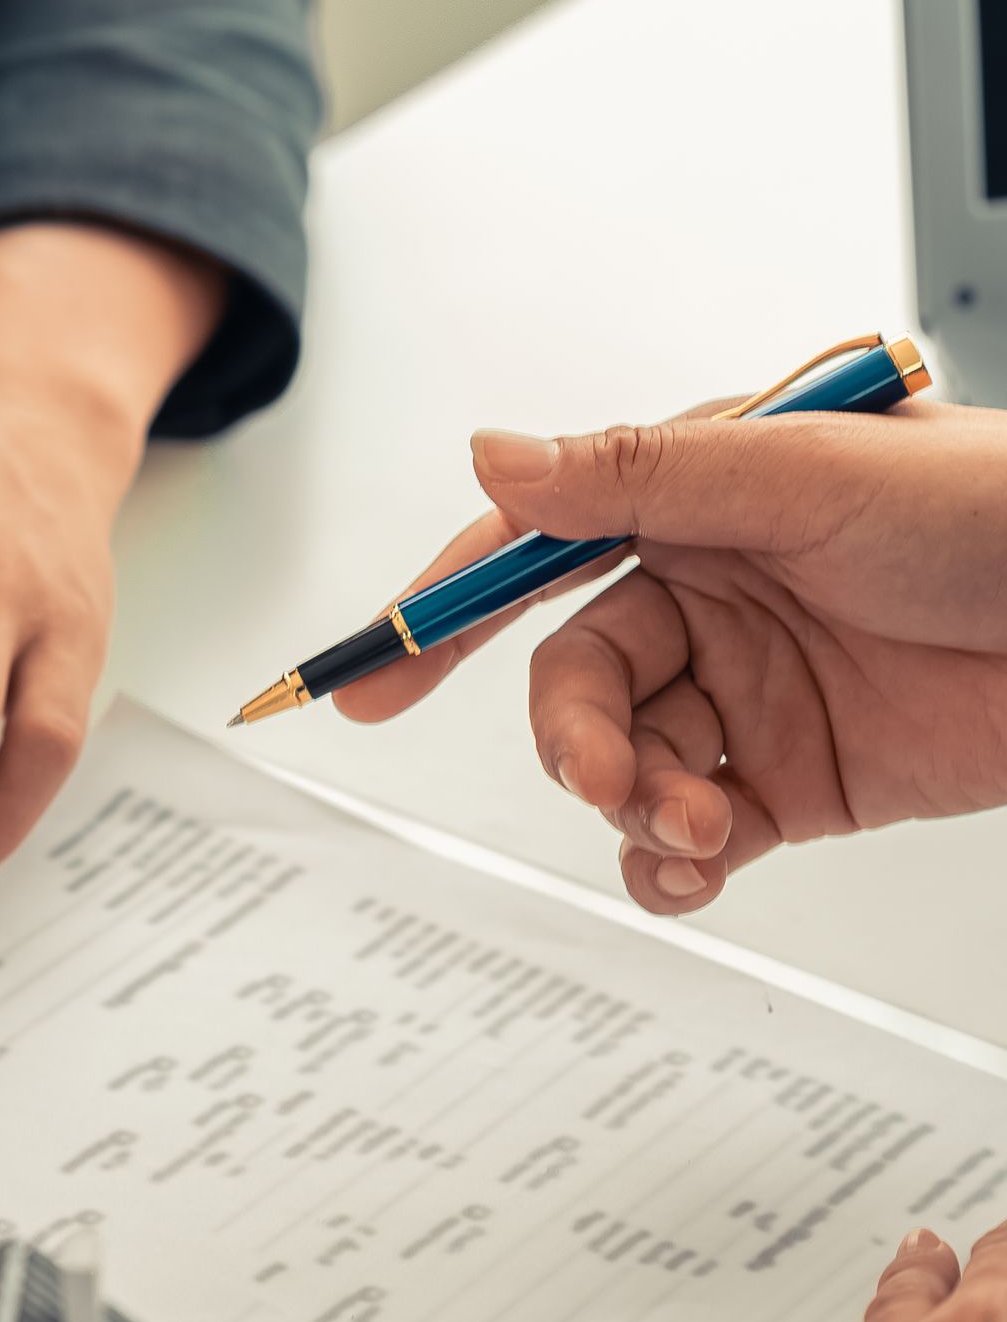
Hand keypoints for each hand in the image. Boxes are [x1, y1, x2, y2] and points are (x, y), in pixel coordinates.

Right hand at [336, 395, 1006, 915]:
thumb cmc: (998, 511)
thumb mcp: (809, 473)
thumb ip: (642, 477)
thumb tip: (497, 457)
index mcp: (698, 500)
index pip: (536, 551)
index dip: (446, 611)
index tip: (376, 676)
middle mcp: (712, 594)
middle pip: (575, 680)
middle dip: (574, 739)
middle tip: (605, 776)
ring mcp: (750, 693)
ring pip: (625, 765)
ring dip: (636, 807)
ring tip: (701, 823)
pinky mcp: (797, 783)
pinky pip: (692, 835)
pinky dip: (676, 863)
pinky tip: (701, 864)